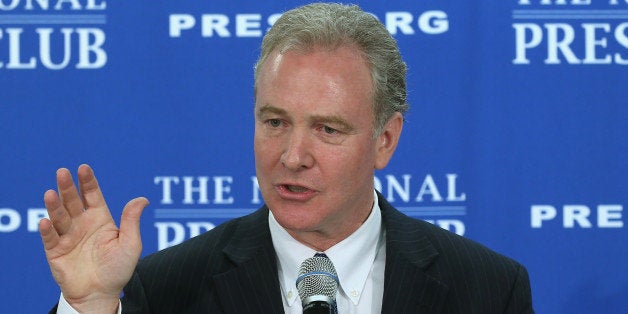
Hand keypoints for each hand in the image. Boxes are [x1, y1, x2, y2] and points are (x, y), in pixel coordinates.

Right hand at [39, 164, 147, 311]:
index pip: (92, 195)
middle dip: (67, 187)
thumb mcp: (130, 244)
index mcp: (100, 218)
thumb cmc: (119, 269)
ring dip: (54, 205)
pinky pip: (50, 238)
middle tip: (63, 172)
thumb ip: (132, 221)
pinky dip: (47, 230)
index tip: (83, 167)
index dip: (87, 181)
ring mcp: (67, 236)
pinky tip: (46, 221)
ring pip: (59, 216)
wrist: (102, 294)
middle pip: (73, 201)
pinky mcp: (55, 251)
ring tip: (51, 193)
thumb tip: (143, 199)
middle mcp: (81, 223)